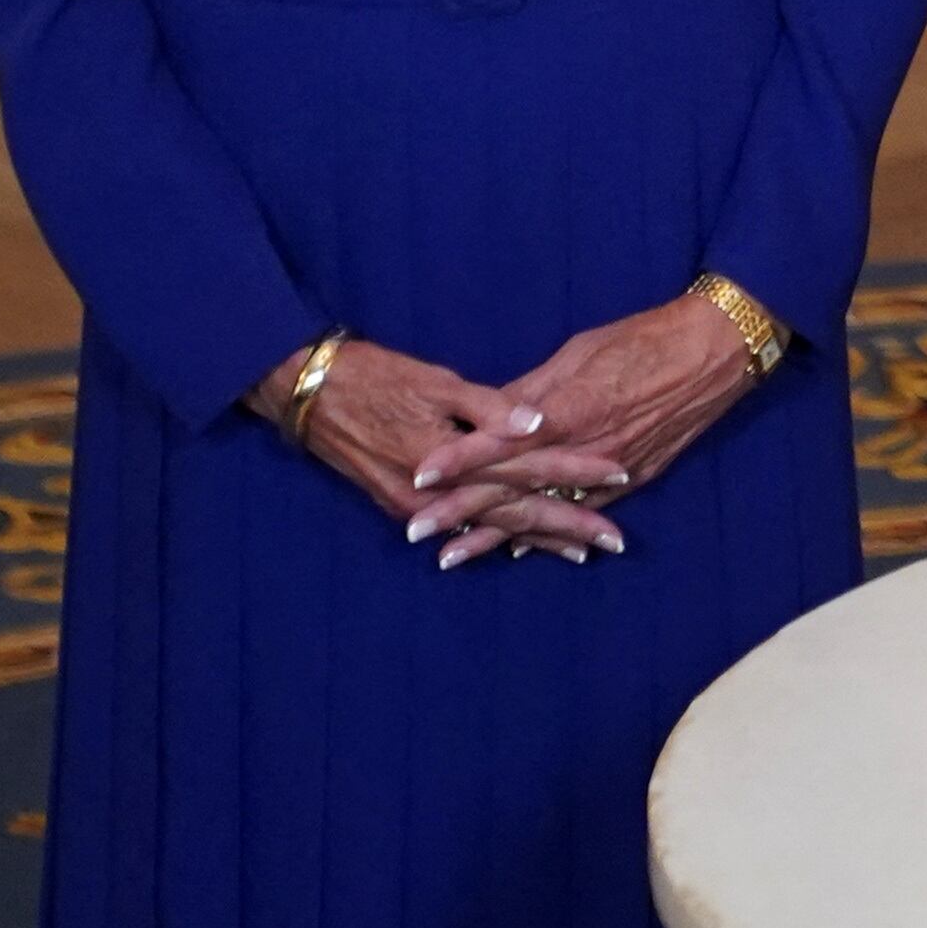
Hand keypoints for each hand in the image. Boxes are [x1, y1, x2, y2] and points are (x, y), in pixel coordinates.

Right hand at [254, 338, 632, 566]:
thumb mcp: (436, 384)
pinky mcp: (401, 503)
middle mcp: (433, 495)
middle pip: (514, 511)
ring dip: (533, 537)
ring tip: (578, 550)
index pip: (527, 469)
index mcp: (449, 460)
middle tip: (614, 540)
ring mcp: (415, 506)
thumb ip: (490, 409)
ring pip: (489, 525)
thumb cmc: (376, 377)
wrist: (307, 393)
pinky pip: (459, 525)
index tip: (619, 475)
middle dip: (566, 524)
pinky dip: (492, 534)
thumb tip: (538, 423)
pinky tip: (517, 543)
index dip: (575, 471)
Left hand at [405, 296, 757, 556]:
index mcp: (571, 411)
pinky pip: (582, 510)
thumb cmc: (644, 340)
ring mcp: (610, 471)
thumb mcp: (579, 354)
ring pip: (543, 509)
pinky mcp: (634, 478)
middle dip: (461, 511)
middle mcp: (586, 450)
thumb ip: (532, 392)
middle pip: (513, 487)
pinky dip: (548, 532)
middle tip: (414, 532)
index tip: (420, 477)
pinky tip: (519, 549)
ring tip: (451, 557)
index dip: (459, 461)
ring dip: (495, 535)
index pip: (502, 442)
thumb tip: (488, 416)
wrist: (714, 352)